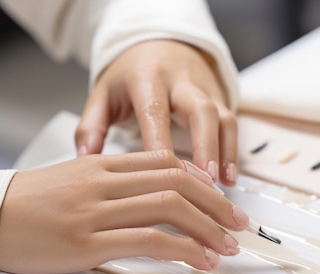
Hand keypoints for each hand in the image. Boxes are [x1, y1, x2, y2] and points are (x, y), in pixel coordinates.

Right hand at [0, 150, 247, 273]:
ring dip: (208, 228)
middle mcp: (103, 182)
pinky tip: (200, 259)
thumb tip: (151, 194)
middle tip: (238, 223)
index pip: (165, 162)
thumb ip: (111, 180)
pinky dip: (183, 249)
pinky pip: (149, 240)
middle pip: (177, 182)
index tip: (220, 198)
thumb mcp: (72, 178)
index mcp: (101, 164)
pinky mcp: (88, 243)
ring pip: (169, 208)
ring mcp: (96, 212)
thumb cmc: (28, 202)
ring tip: (227, 246)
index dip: (201, 180)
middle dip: (217, 204)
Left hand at [75, 39, 237, 185]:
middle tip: (204, 180)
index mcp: (147, 78)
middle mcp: (180, 82)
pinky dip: (233, 151)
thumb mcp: (103, 93)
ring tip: (223, 184)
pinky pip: (231, 123)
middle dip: (205, 145)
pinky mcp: (218, 98)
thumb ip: (91, 125)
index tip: (163, 174)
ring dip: (225, 151)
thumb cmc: (131, 75)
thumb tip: (85, 158)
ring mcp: (203, 90)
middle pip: (200, 110)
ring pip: (223, 116)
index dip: (161, 143)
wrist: (160, 43)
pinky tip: (229, 177)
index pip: (155, 112)